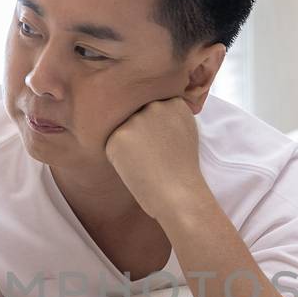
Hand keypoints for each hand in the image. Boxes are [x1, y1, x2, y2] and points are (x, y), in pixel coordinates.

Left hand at [103, 96, 208, 223]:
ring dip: (128, 144)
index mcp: (174, 102)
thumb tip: (148, 108)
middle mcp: (155, 105)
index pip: (153, 106)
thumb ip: (169, 115)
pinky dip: (119, 158)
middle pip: (136, 115)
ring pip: (123, 129)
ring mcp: (136, 119)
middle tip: (153, 155)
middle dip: (140, 133)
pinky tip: (136, 168)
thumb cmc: (182, 169)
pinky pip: (112, 144)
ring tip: (146, 162)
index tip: (164, 143)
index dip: (155, 127)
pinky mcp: (119, 135)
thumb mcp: (185, 131)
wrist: (178, 194)